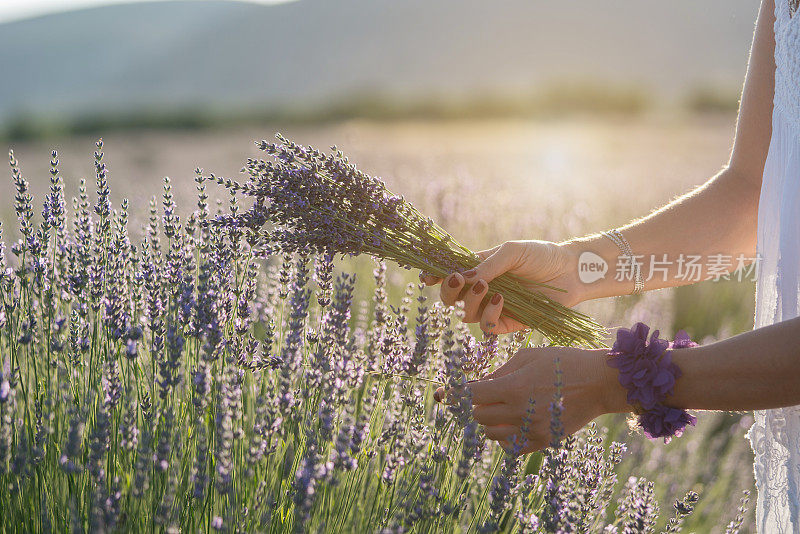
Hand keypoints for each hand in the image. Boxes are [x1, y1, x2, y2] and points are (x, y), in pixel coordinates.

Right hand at [421, 240, 584, 333]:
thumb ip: (486, 264)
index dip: (434, 276)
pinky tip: (500, 298)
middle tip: (456, 280)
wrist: (572, 271)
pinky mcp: (508, 323)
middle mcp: (482, 290)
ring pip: (465, 313)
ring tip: (485, 286)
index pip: (449, 274)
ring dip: (469, 300)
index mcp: (478, 269)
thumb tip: (463, 277)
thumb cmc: (542, 255)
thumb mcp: (511, 251)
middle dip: (447, 291)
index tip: (426, 276)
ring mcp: (493, 308)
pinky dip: (489, 314)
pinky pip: (488, 326)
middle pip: (450, 298)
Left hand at [435, 346, 627, 452]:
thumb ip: (500, 372)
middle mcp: (520, 412)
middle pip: (478, 416)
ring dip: (485, 421)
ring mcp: (531, 430)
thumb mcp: (528, 356)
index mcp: (514, 388)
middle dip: (471, 406)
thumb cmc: (563, 361)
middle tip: (471, 398)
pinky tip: (507, 423)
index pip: (472, 396)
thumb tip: (479, 384)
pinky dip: (502, 436)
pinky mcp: (543, 441)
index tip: (440, 394)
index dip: (453, 394)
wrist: (599, 383)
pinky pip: (510, 446)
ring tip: (492, 408)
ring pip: (491, 433)